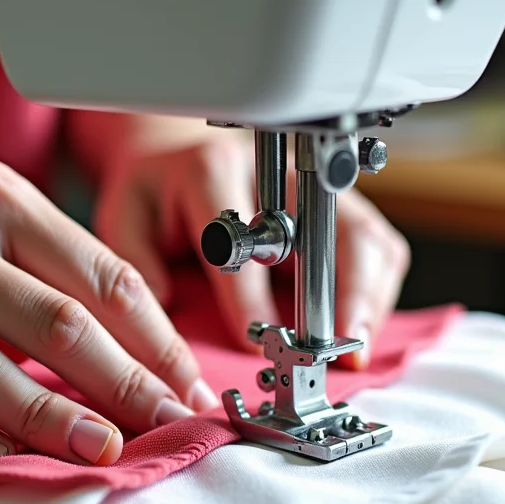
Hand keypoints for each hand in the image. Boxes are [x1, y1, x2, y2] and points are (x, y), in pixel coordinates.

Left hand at [93, 136, 409, 368]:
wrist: (182, 158)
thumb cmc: (156, 196)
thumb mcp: (125, 217)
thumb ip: (136, 259)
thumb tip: (166, 305)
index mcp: (213, 172)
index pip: (242, 237)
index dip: (248, 295)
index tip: (254, 339)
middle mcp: (276, 175)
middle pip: (329, 225)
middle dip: (340, 290)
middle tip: (338, 344)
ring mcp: (318, 190)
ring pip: (366, 236)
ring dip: (368, 296)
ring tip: (355, 345)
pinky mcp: (343, 208)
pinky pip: (380, 247)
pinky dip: (377, 291)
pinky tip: (359, 328)